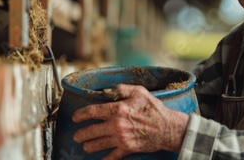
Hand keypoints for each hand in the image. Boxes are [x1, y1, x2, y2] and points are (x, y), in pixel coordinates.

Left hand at [72, 84, 188, 159]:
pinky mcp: (126, 149)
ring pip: (96, 145)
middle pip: (90, 131)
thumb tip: (107, 91)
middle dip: (80, 134)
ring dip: (88, 146)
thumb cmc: (154, 109)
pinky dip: (104, 159)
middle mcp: (116, 125)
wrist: (168, 128)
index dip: (80, 115)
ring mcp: (120, 139)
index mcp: (117, 109)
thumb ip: (121, 89)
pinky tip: (100, 159)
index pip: (91, 112)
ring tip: (86, 145)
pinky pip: (111, 157)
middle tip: (77, 135)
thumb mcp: (139, 92)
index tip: (76, 118)